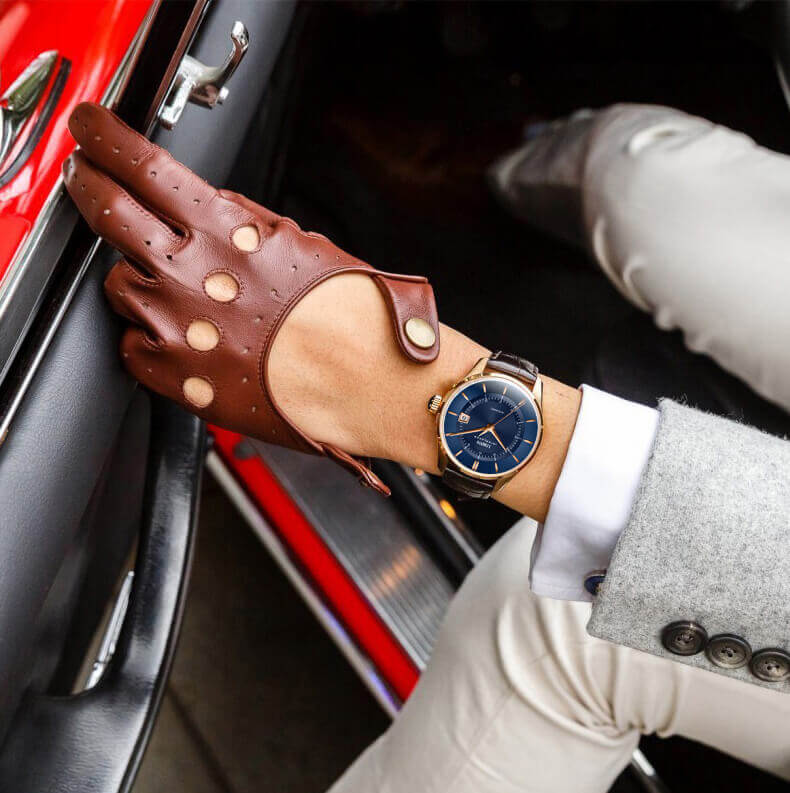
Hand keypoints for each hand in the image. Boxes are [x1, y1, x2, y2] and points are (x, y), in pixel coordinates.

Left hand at [63, 103, 580, 520]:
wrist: (368, 380)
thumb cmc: (351, 316)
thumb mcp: (304, 243)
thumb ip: (247, 223)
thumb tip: (216, 212)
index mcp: (225, 229)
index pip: (142, 165)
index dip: (104, 140)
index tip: (90, 133)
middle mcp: (190, 271)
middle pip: (108, 212)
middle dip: (89, 188)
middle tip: (87, 182)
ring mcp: (176, 325)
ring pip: (119, 286)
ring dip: (139, 281)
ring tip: (181, 297)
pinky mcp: (177, 377)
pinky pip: (133, 348)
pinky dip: (149, 341)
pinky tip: (185, 342)